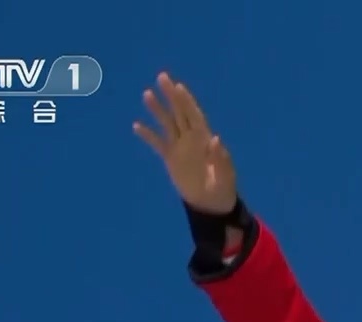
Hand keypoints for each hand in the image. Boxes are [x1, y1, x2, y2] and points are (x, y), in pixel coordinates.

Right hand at [133, 72, 236, 214]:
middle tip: (162, 76)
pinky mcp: (170, 158)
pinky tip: (136, 125)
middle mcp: (191, 139)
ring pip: (167, 123)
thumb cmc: (222, 189)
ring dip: (158, 109)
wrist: (211, 204)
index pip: (194, 115)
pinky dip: (148, 135)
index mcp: (205, 140)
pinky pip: (157, 144)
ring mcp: (180, 147)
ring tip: (147, 94)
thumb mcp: (225, 176)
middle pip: (180, 112)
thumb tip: (215, 138)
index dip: (187, 101)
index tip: (178, 87)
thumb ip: (220, 158)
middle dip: (171, 95)